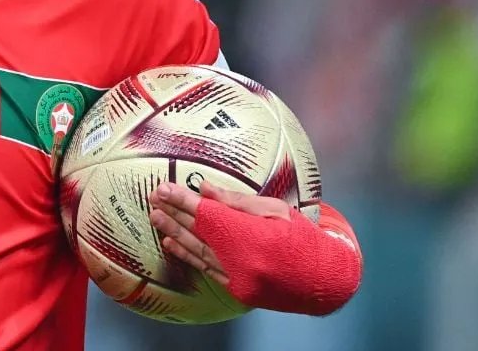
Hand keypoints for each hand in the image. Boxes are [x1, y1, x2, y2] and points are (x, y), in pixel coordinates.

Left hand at [147, 180, 289, 287]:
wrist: (324, 279)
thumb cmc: (303, 237)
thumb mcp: (274, 211)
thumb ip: (236, 202)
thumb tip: (204, 190)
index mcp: (251, 238)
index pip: (208, 215)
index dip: (183, 200)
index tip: (163, 188)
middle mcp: (241, 261)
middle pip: (198, 233)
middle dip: (173, 214)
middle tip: (153, 199)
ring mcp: (238, 278)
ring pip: (198, 252)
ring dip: (174, 233)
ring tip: (156, 218)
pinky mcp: (237, 289)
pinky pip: (206, 268)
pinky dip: (188, 255)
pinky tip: (173, 243)